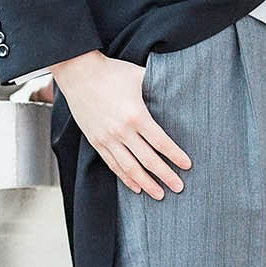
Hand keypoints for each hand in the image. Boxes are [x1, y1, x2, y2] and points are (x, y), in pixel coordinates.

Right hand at [51, 49, 191, 199]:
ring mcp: (107, 138)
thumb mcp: (139, 76)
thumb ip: (158, 85)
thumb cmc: (111, 72)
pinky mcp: (96, 141)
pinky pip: (113, 164)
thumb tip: (178, 86)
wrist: (78, 72)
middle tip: (179, 187)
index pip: (161, 142)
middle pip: (148, 160)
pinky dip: (125, 177)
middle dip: (166, 176)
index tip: (187, 165)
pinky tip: (136, 186)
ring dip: (146, 183)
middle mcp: (122, 131)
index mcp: (136, 115)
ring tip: (159, 194)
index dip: (175, 156)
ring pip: (130, 168)